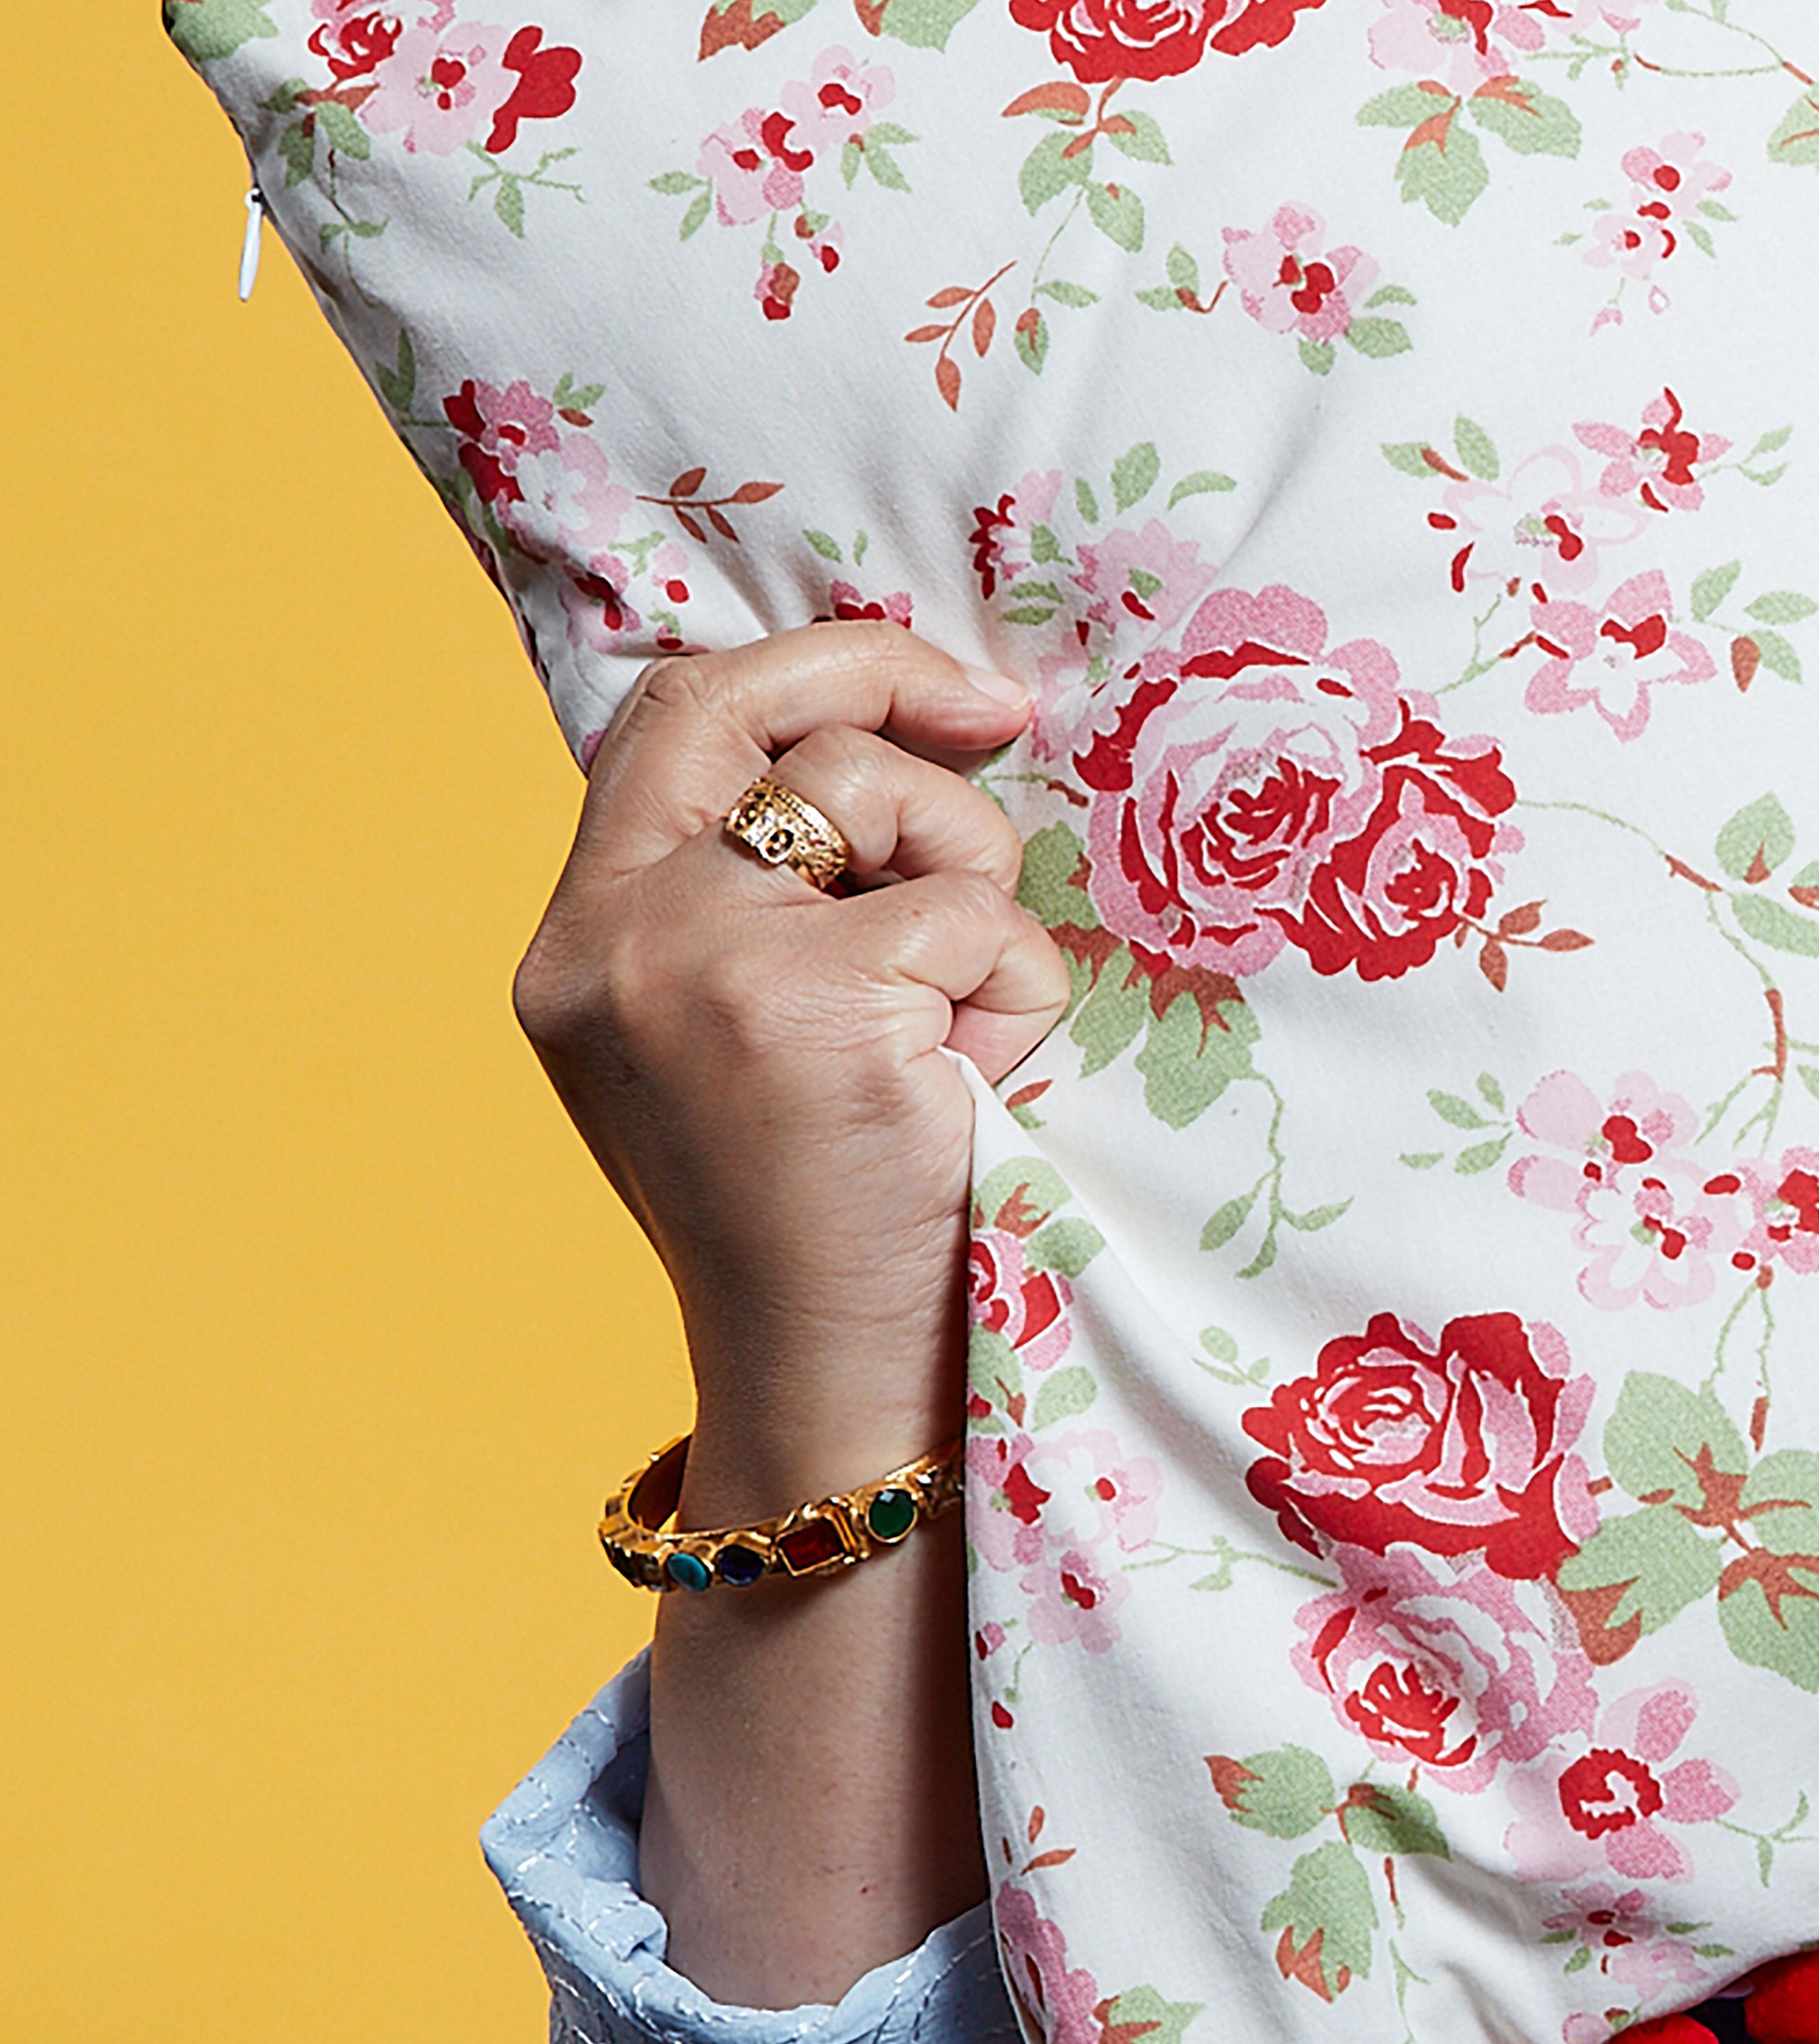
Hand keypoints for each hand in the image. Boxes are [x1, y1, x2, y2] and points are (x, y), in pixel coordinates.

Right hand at [512, 625, 1071, 1508]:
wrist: (832, 1374)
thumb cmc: (828, 1201)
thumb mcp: (752, 1024)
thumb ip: (770, 892)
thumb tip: (907, 730)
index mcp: (580, 937)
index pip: (672, 717)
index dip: (809, 668)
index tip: (939, 689)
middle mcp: (605, 935)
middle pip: (746, 703)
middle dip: (891, 674)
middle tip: (1003, 713)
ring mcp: (690, 960)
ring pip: (881, 797)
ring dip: (970, 884)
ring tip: (960, 1019)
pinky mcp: (800, 1000)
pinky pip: (967, 914)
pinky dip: (1013, 988)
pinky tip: (980, 1078)